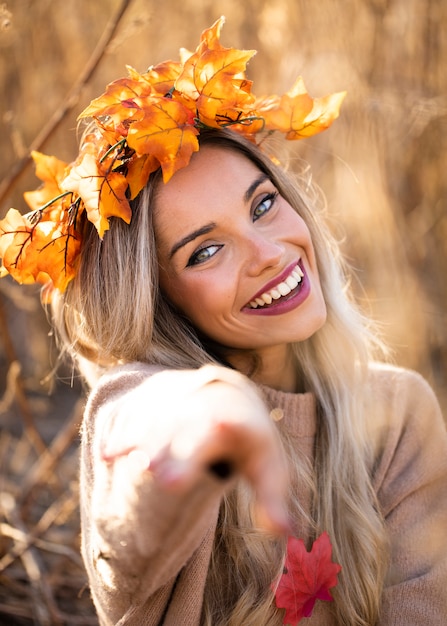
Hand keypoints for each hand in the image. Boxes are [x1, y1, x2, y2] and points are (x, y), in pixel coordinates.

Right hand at [100, 365, 289, 533]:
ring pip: (157, 424)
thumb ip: (272, 498)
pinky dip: (123, 438)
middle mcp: (203, 408)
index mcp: (236, 419)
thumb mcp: (266, 463)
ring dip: (145, 444)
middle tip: (161, 472)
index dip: (220, 429)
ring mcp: (174, 405)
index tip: (210, 436)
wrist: (220, 390)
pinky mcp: (152, 408)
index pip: (229, 425)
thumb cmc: (245, 439)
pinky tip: (107, 455)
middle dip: (174, 450)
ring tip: (135, 466)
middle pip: (186, 429)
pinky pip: (135, 420)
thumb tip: (287, 533)